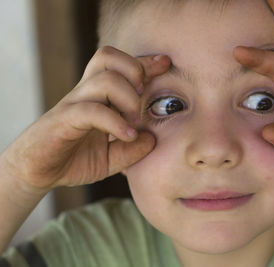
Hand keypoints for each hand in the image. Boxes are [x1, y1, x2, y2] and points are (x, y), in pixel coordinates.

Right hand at [0, 46, 170, 192]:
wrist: (39, 172)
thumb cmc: (75, 159)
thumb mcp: (112, 158)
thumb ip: (133, 149)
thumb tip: (153, 138)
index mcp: (98, 96)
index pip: (120, 66)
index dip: (144, 61)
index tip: (165, 63)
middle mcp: (86, 93)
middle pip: (108, 57)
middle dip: (135, 70)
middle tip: (144, 97)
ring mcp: (74, 104)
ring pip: (104, 80)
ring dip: (128, 99)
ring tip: (134, 121)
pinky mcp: (64, 120)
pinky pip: (92, 110)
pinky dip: (115, 122)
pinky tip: (127, 136)